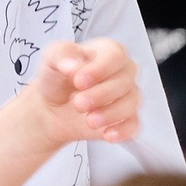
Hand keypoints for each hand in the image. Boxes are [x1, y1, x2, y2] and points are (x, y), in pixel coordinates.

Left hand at [18, 39, 140, 145]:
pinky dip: (122, 131)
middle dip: (100, 95)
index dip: (99, 69)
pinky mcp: (126, 119)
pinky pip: (133, 125)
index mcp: (109, 51)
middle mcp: (123, 72)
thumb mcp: (52, 58)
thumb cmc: (58, 77)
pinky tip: (106, 134)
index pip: (115, 56)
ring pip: (130, 104)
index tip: (79, 81)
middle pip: (124, 82)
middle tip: (78, 103)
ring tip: (88, 120)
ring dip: (109, 114)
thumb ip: (62, 55)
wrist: (52, 107)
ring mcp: (127, 96)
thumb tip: (73, 64)